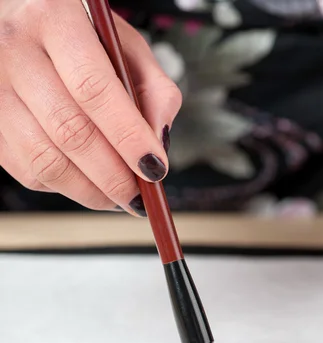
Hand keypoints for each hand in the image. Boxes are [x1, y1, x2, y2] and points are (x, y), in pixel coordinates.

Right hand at [0, 0, 181, 214]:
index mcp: (55, 19)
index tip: (153, 167)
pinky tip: (84, 179)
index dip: (127, 136)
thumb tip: (158, 143)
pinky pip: (27, 170)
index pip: (94, 89)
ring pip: (45, 160)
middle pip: (70, 132)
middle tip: (138, 193)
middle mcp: (16, 51)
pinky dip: (63, 187)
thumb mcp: (125, 45)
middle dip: (113, 175)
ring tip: (116, 196)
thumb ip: (153, 90)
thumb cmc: (81, 35)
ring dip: (89, 190)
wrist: (23, 21)